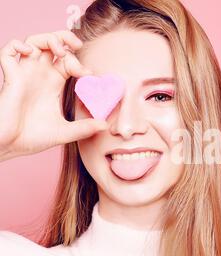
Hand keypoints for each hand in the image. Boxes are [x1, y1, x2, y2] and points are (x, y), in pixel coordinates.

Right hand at [0, 30, 106, 161]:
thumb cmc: (32, 138)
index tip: (88, 73)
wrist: (10, 146)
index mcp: (52, 83)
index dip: (79, 61)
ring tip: (61, 49)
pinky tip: (30, 53)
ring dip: (48, 38)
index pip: (67, 60)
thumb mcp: (65, 132)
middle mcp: (39, 75)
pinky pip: (8, 51)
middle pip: (52, 44)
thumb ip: (85, 128)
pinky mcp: (10, 77)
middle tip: (78, 47)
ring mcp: (24, 74)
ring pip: (33, 42)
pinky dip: (18, 45)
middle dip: (66, 40)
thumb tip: (105, 126)